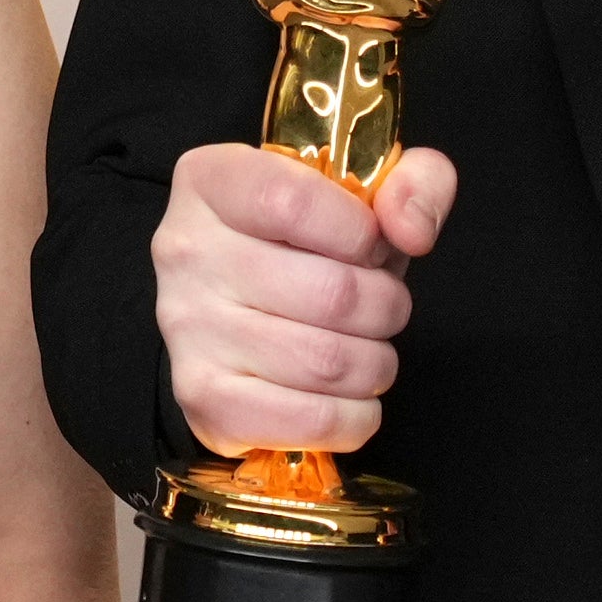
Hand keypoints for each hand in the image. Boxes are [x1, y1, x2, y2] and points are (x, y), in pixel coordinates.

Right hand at [151, 140, 456, 460]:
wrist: (246, 310)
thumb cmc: (311, 244)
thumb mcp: (367, 192)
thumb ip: (415, 182)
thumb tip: (412, 232)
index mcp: (212, 180)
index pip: (296, 203)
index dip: (362, 233)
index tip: (374, 246)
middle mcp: (186, 251)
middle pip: (331, 294)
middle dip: (386, 306)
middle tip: (382, 305)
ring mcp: (188, 329)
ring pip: (327, 363)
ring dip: (375, 363)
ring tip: (366, 348)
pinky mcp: (205, 398)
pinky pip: (309, 421)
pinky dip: (354, 416)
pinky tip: (348, 395)